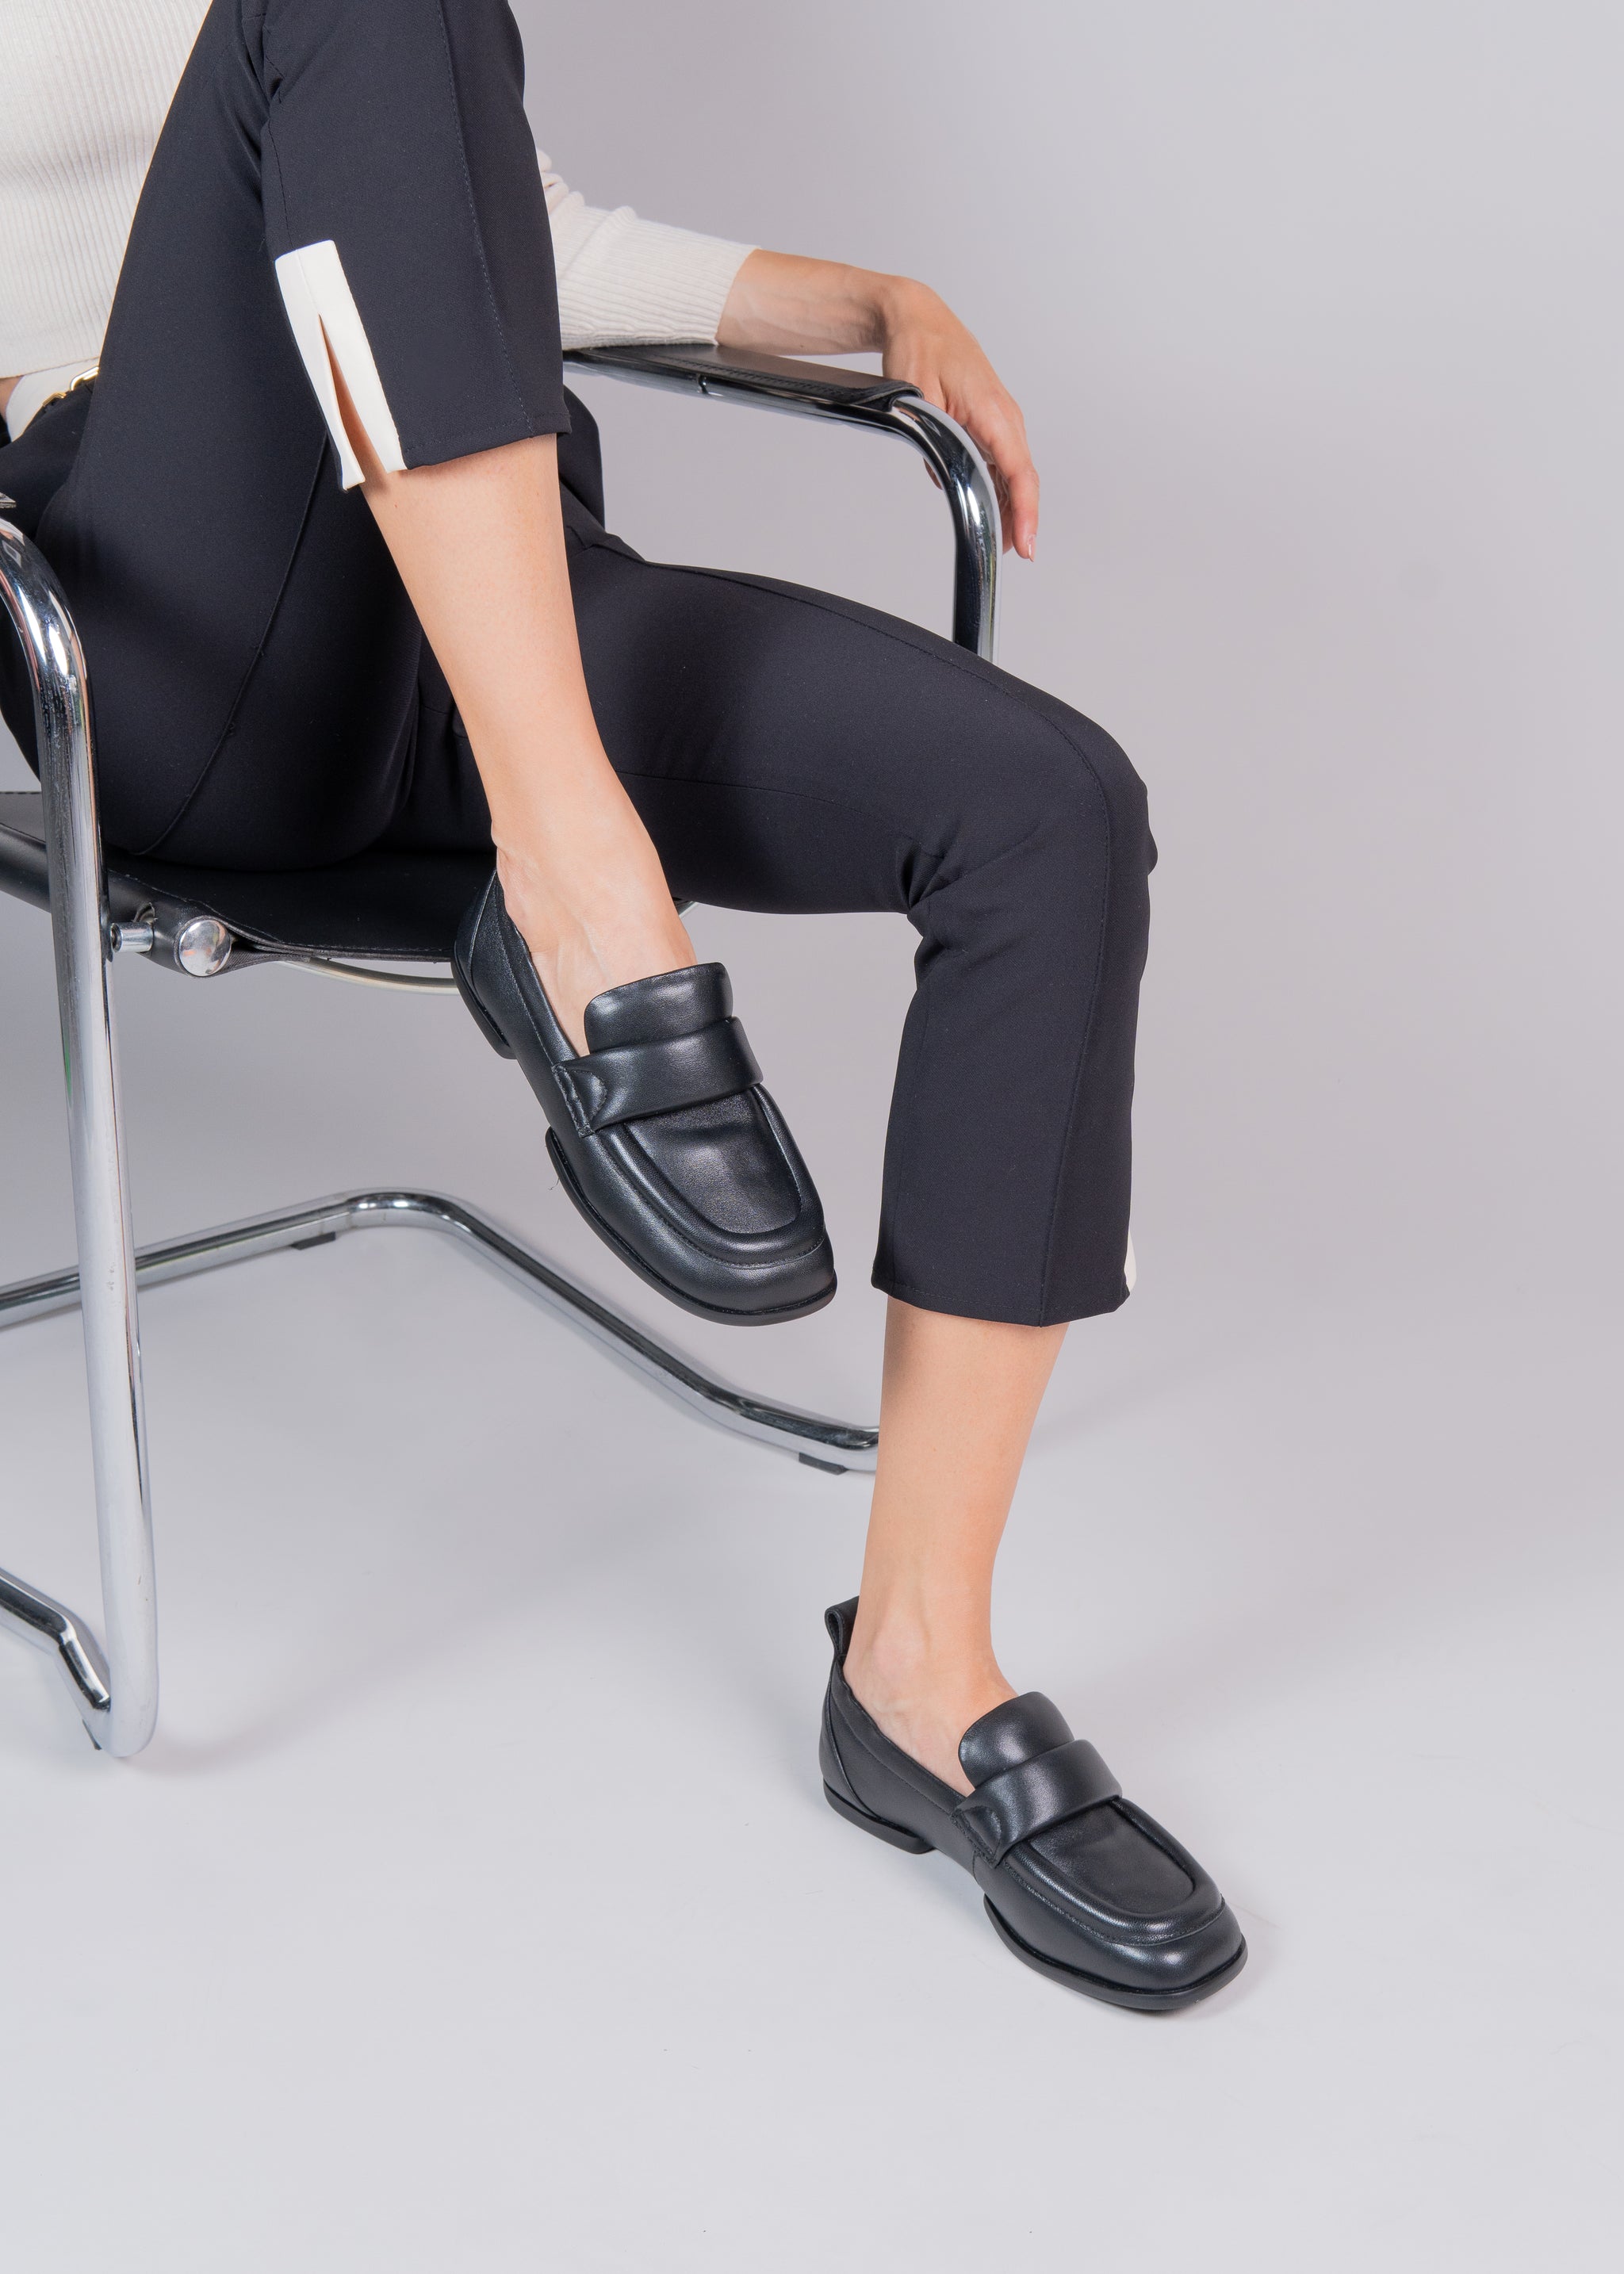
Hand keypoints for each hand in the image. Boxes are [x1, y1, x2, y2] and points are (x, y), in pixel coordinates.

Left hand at [878, 280, 1038, 560]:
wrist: (918, 319)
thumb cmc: (919, 347)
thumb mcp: (918, 398)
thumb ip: (934, 441)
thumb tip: (943, 477)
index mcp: (992, 410)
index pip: (1018, 471)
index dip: (1025, 512)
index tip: (1026, 542)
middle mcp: (1004, 415)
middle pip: (1022, 478)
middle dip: (1022, 518)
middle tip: (1011, 553)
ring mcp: (1000, 418)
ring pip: (1014, 472)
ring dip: (1012, 506)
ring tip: (1003, 541)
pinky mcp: (990, 420)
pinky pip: (1003, 461)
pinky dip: (1002, 487)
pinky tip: (995, 510)